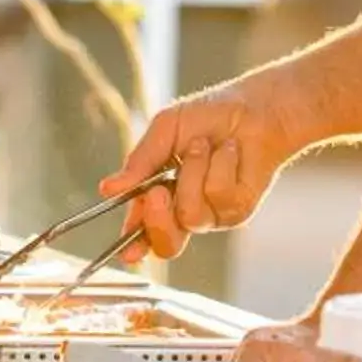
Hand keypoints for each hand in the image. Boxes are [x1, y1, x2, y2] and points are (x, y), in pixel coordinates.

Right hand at [102, 75, 303, 264]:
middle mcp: (185, 211)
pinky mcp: (238, 210)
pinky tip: (229, 150)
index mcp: (159, 195)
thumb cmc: (210, 116)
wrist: (253, 108)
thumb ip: (140, 161)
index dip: (133, 244)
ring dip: (193, 172)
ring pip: (191, 215)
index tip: (127, 254)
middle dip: (158, 221)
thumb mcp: (166, 129)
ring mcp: (213, 214)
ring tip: (203, 145)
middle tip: (157, 192)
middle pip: (167, 245)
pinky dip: (221, 164)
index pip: (142, 229)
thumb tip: (109, 188)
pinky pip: (219, 196)